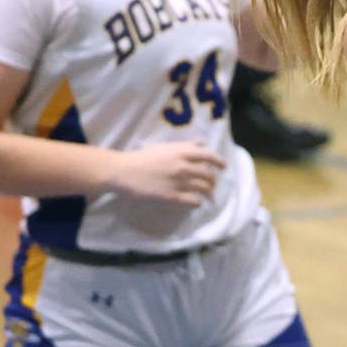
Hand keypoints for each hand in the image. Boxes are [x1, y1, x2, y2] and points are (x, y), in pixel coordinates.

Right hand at [111, 141, 225, 206]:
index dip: (219, 161)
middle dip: (213, 181)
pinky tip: (196, 203)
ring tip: (208, 196)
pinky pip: (192, 201)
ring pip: (203, 189)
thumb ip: (184, 146)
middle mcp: (183, 166)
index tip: (223, 167)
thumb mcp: (164, 147)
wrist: (124, 171)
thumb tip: (200, 143)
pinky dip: (197, 203)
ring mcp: (178, 182)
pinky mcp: (171, 196)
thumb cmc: (142, 157)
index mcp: (181, 152)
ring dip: (209, 193)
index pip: (208, 156)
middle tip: (212, 185)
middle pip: (208, 175)